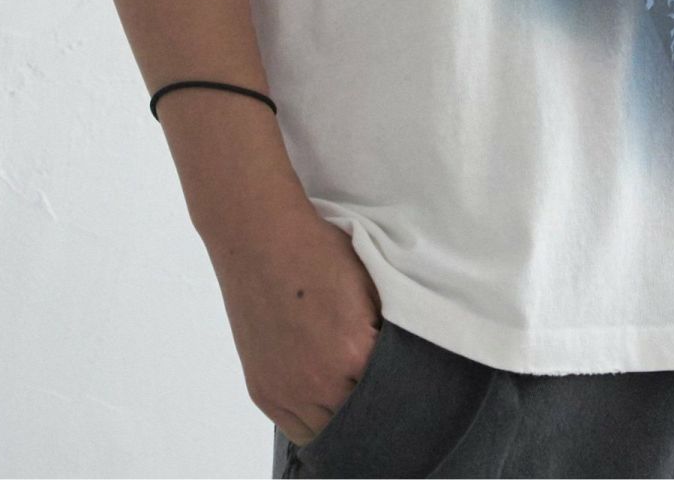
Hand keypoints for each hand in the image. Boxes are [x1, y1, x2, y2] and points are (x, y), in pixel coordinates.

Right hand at [203, 198, 382, 444]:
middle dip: (375, 409)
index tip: (411, 386)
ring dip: (344, 419)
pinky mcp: (263, 391)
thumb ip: (388, 327)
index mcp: (354, 353)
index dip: (402, 390)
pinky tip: (328, 405)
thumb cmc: (319, 253)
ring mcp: (287, 391)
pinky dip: (315, 422)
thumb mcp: (371, 283)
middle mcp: (319, 382)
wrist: (262, 240)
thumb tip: (404, 353)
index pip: (391, 394)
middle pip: (360, 421)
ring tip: (356, 399)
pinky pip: (295, 429)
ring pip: (327, 433)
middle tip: (387, 396)